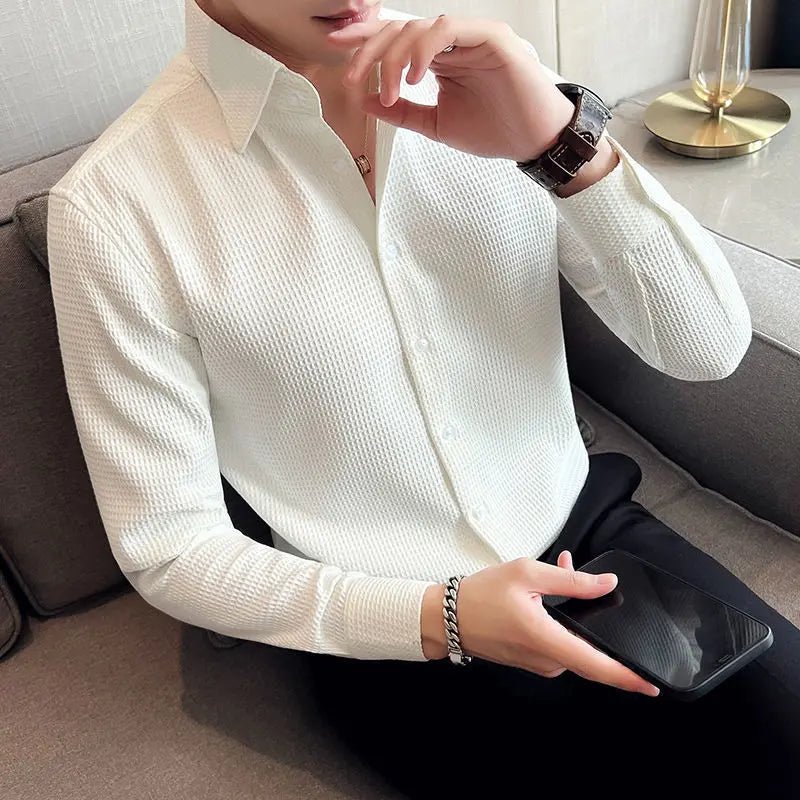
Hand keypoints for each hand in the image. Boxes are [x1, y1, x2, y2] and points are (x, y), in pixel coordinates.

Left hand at [326, 14, 575, 161]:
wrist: (533, 141)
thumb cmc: (493, 130)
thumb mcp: (436, 125)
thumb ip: (402, 112)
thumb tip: (367, 101)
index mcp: (440, 58)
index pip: (397, 40)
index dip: (365, 40)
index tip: (335, 47)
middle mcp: (453, 41)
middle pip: (400, 29)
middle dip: (370, 50)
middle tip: (352, 75)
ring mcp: (472, 35)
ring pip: (419, 29)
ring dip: (395, 57)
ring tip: (392, 90)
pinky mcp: (491, 37)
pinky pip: (447, 30)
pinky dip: (424, 50)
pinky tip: (414, 77)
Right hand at [421, 550, 659, 696]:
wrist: (446, 617)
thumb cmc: (482, 595)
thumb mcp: (526, 574)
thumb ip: (571, 580)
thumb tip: (607, 584)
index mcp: (547, 640)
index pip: (596, 665)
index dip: (627, 677)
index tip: (651, 685)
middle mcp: (547, 659)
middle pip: (589, 649)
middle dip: (596, 616)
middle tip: (584, 578)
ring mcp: (539, 663)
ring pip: (573, 642)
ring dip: (575, 613)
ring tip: (560, 571)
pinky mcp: (532, 660)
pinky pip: (559, 643)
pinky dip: (562, 621)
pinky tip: (549, 593)